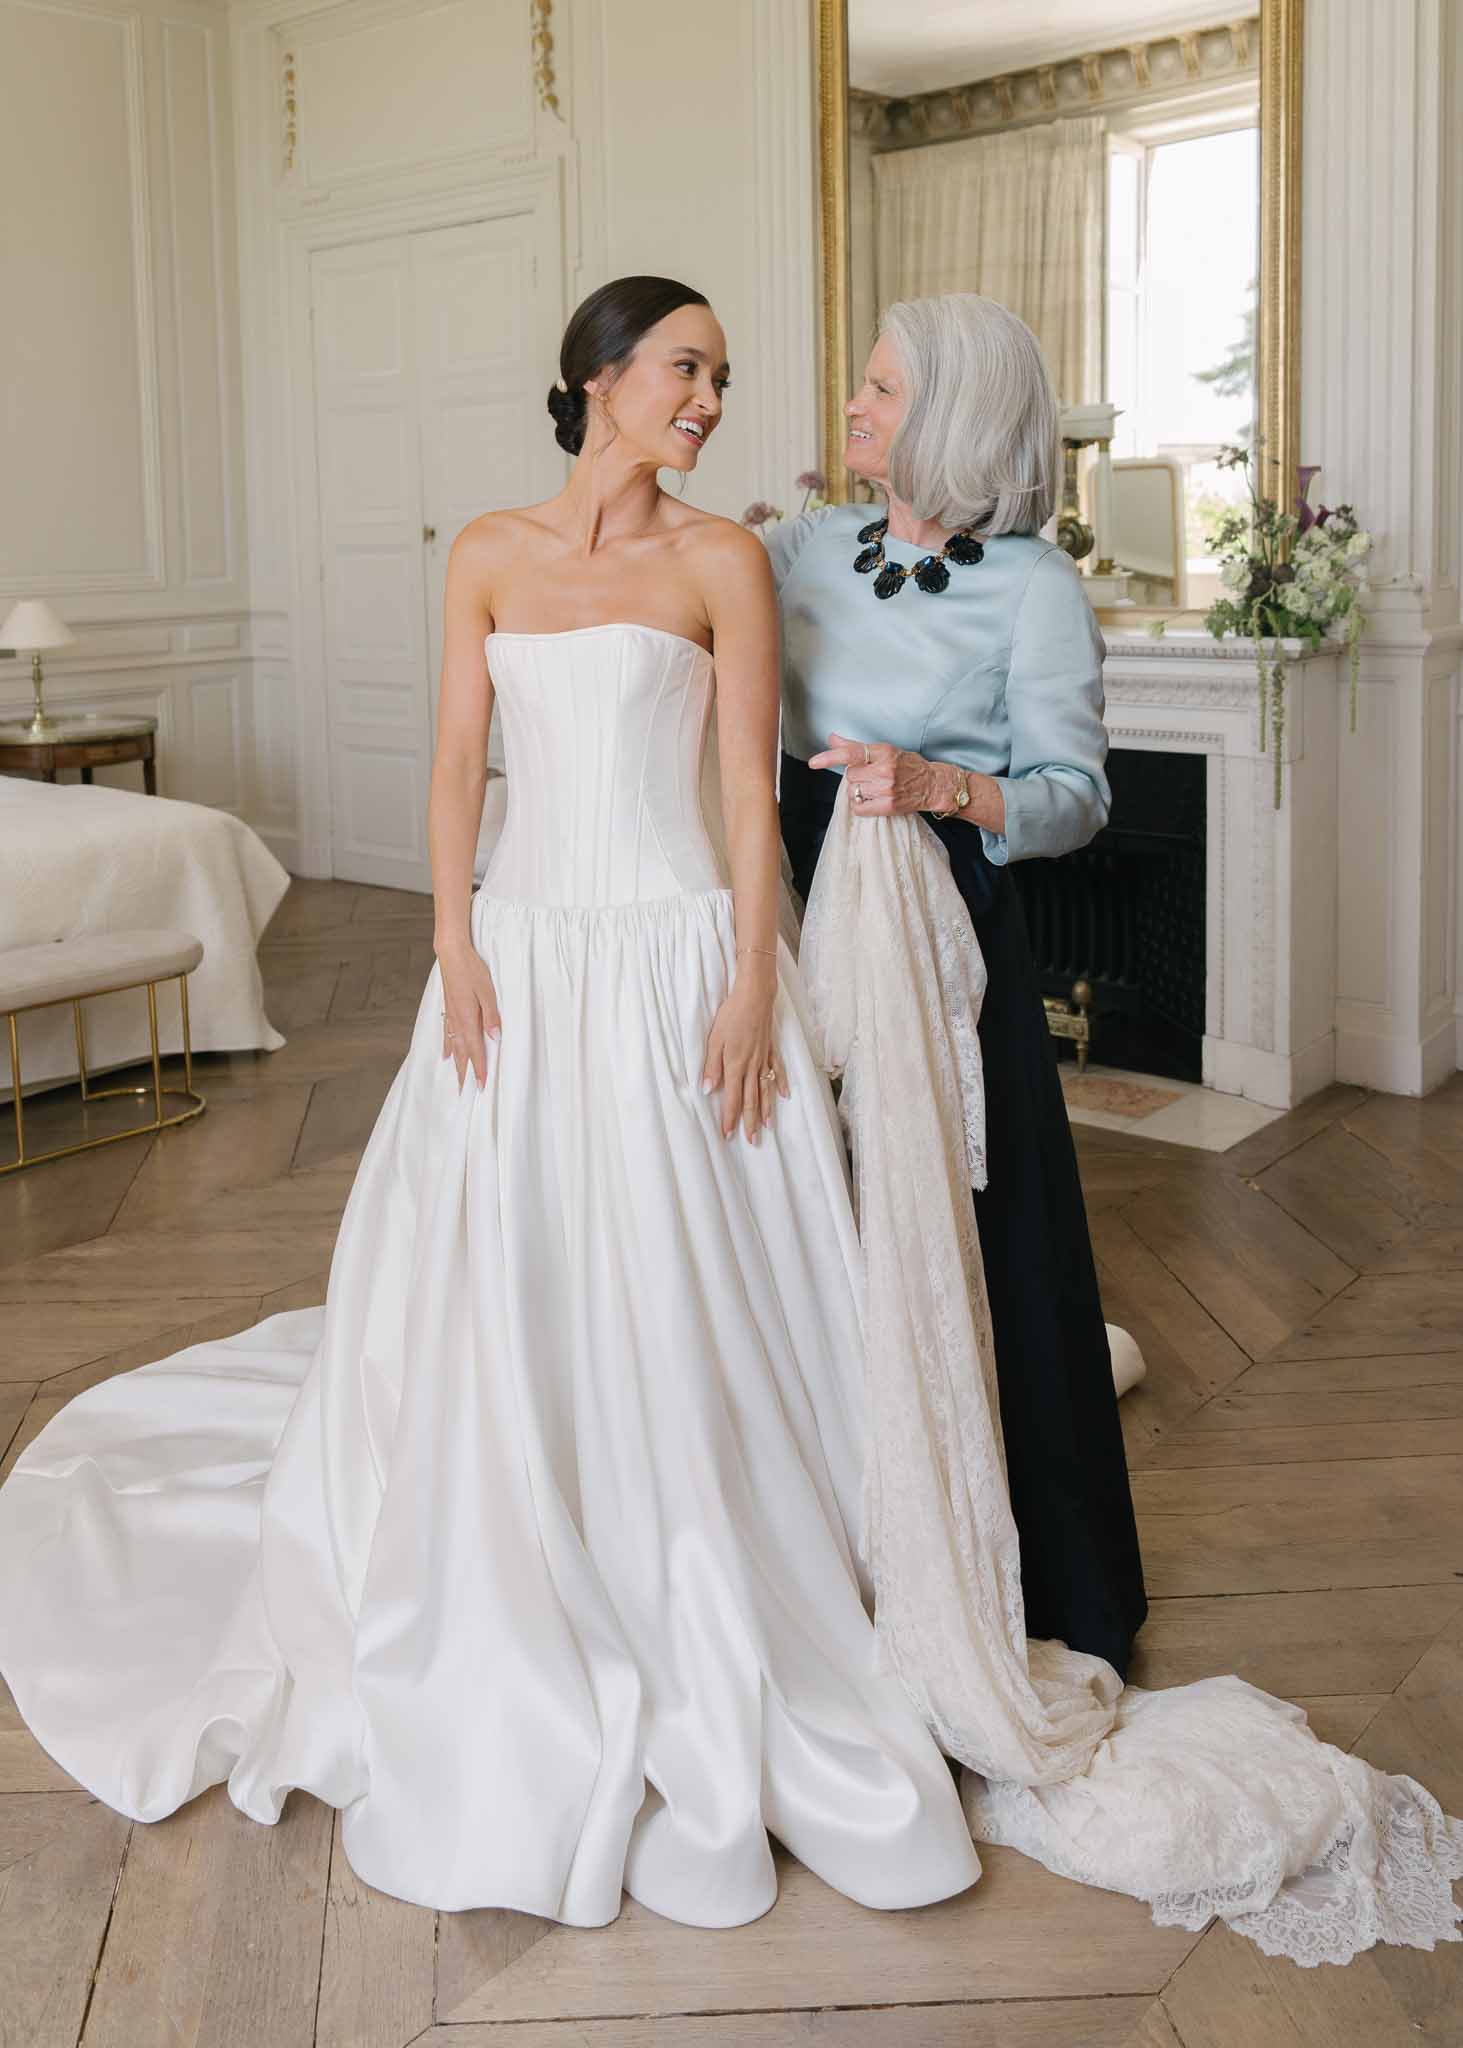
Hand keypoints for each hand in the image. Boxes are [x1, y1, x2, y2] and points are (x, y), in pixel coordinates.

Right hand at [437, 939, 499, 1090]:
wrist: (451, 953)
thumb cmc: (472, 969)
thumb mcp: (488, 990)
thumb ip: (491, 1015)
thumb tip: (495, 1038)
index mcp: (468, 1018)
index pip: (476, 1050)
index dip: (479, 1068)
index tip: (481, 1086)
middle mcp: (457, 1020)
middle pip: (462, 1053)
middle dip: (465, 1073)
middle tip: (466, 1092)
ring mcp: (451, 1015)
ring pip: (454, 1046)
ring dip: (457, 1064)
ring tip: (457, 1080)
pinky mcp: (448, 1008)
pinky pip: (446, 1033)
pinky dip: (447, 1047)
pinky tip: (446, 1056)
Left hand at [701, 963, 789, 1142]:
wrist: (754, 996)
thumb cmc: (731, 1016)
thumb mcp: (714, 1040)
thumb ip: (712, 1066)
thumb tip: (708, 1090)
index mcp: (735, 1066)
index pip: (733, 1098)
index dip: (730, 1117)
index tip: (728, 1134)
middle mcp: (752, 1066)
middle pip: (752, 1099)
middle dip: (750, 1121)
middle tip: (751, 1140)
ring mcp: (764, 1059)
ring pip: (766, 1089)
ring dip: (767, 1109)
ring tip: (768, 1126)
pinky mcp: (771, 1049)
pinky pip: (778, 1070)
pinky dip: (781, 1084)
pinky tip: (785, 1095)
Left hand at [807, 733, 951, 816]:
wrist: (932, 784)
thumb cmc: (907, 766)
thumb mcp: (884, 751)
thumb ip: (856, 747)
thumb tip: (832, 739)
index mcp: (884, 752)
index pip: (852, 753)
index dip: (830, 757)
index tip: (814, 762)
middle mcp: (885, 770)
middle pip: (850, 775)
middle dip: (856, 776)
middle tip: (871, 777)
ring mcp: (886, 789)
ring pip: (852, 791)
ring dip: (858, 791)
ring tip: (875, 788)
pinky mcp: (888, 805)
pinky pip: (858, 807)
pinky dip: (859, 805)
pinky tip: (871, 800)